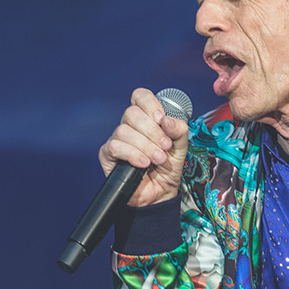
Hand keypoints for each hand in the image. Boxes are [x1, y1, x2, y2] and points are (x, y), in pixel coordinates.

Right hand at [98, 88, 188, 206]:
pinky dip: (133, 155)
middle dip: (153, 132)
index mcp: (146, 118)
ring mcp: (117, 139)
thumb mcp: (181, 147)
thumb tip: (167, 120)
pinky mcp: (108, 155)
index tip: (161, 119)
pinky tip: (143, 163)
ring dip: (146, 146)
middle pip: (132, 113)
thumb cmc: (168, 167)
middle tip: (165, 147)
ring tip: (158, 159)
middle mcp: (129, 125)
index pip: (140, 96)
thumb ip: (179, 130)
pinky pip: (115, 147)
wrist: (161, 192)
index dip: (150, 104)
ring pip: (124, 130)